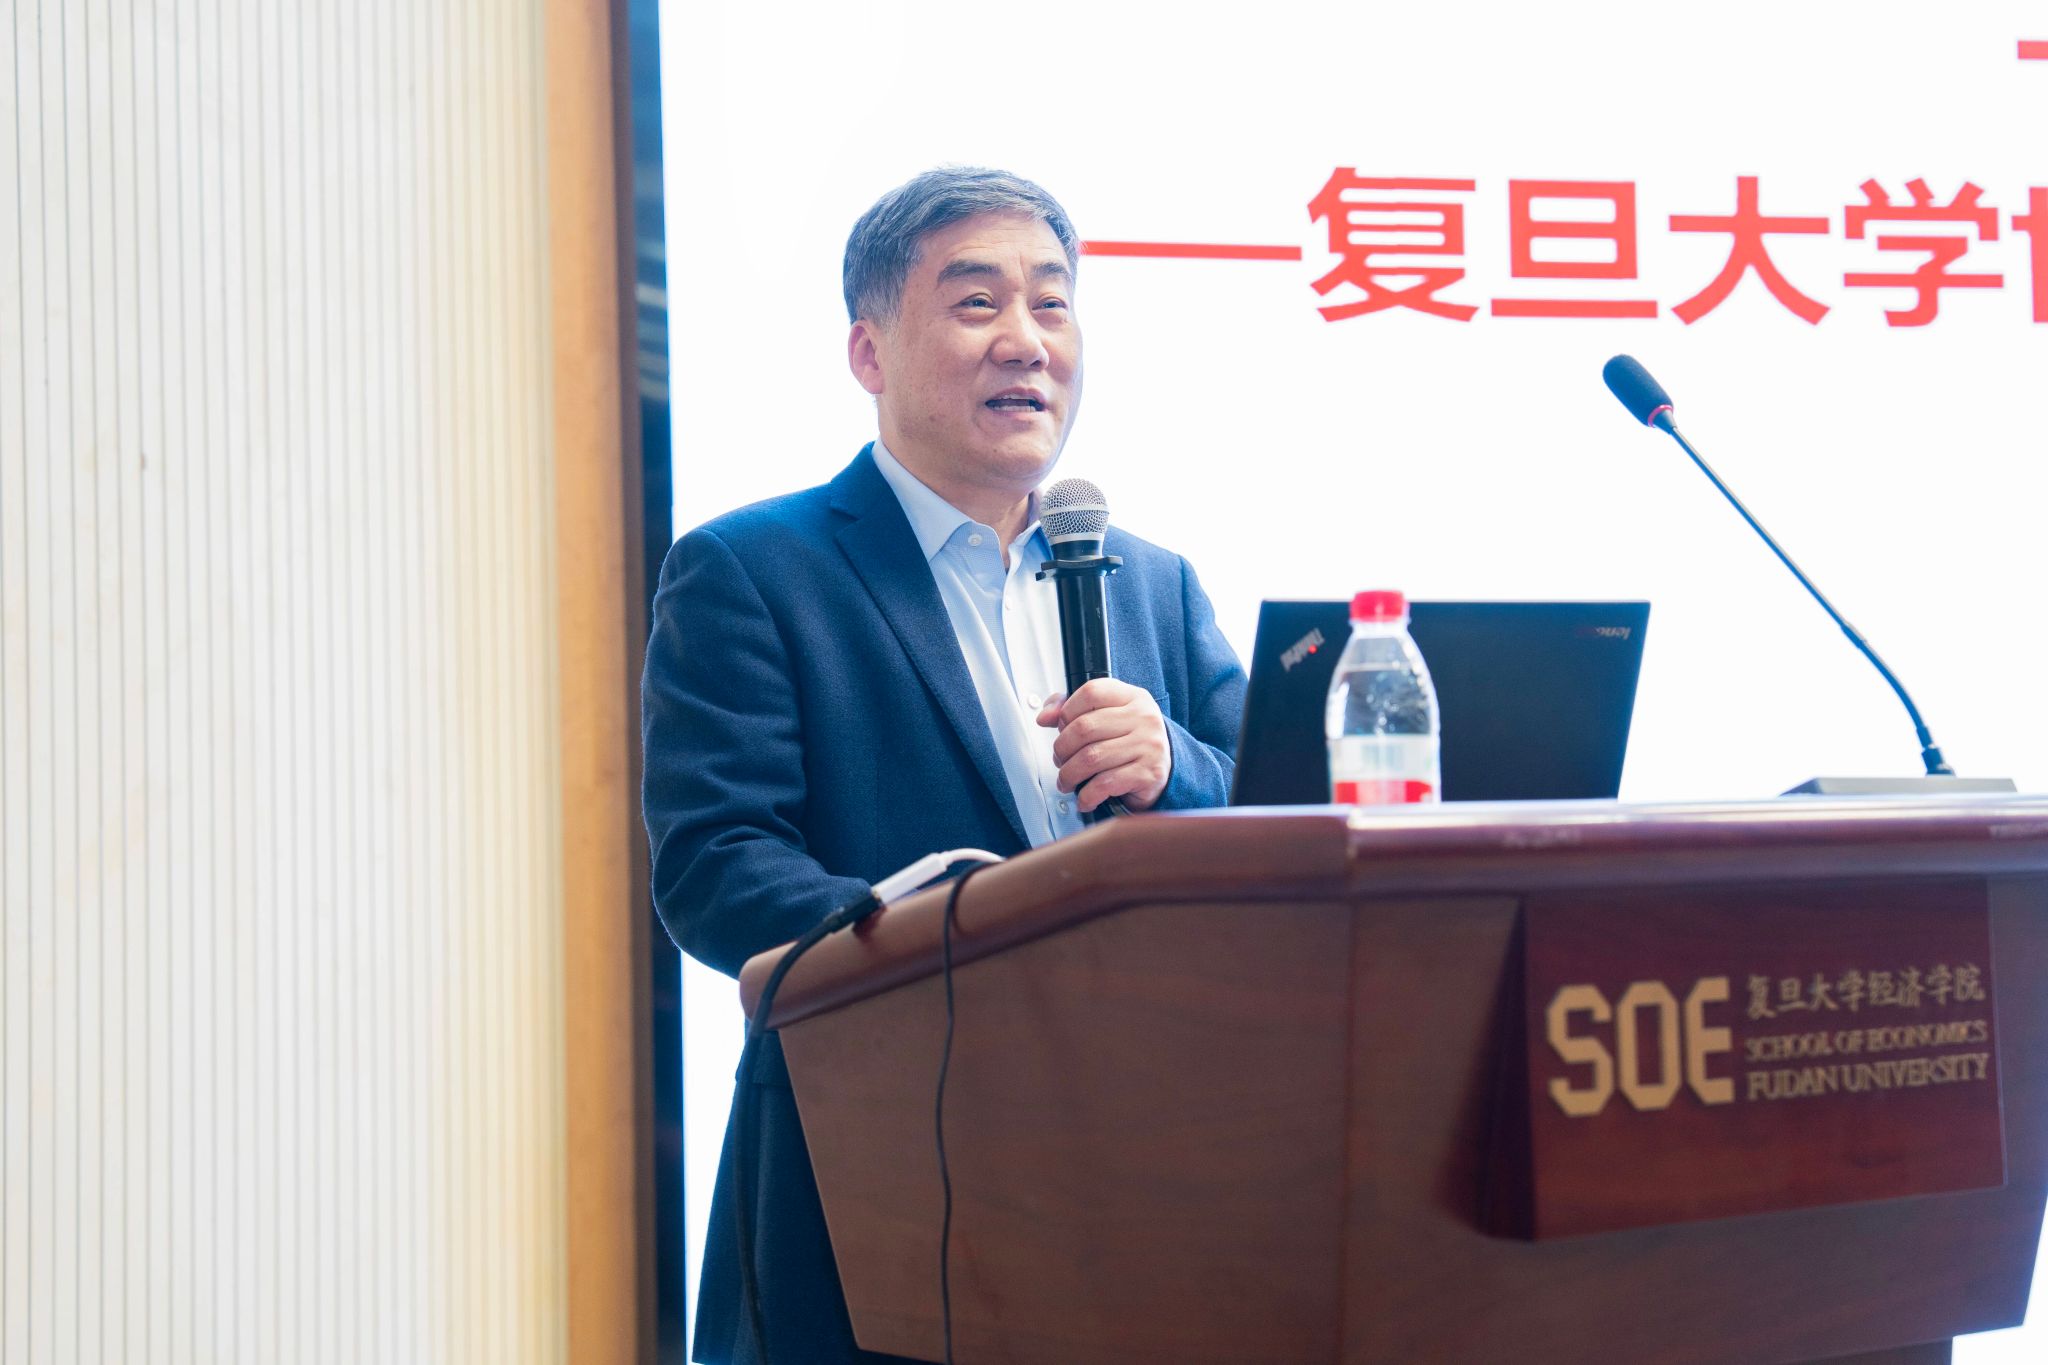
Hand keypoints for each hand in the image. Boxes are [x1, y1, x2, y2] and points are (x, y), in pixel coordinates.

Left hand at [1035, 679, 1172, 813]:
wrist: (1166, 769)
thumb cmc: (1130, 741)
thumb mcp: (1108, 716)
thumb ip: (1073, 710)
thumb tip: (1044, 717)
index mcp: (1132, 698)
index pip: (1092, 692)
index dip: (1067, 710)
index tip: (1061, 727)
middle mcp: (1143, 718)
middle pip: (1085, 728)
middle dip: (1062, 749)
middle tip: (1060, 760)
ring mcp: (1148, 745)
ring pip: (1091, 758)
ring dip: (1069, 774)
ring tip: (1067, 781)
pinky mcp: (1148, 773)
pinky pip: (1105, 784)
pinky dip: (1087, 795)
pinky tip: (1085, 797)